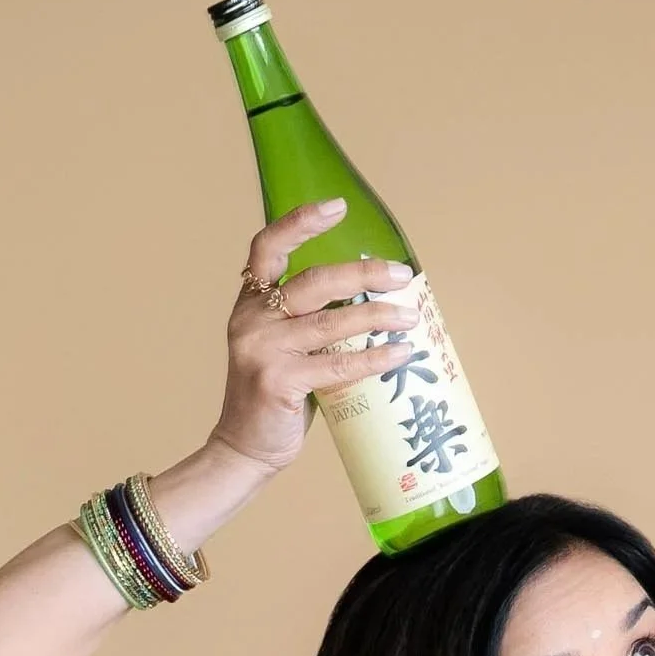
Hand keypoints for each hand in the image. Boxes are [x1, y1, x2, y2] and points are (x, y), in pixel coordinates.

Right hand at [210, 202, 421, 476]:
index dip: (300, 222)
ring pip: (331, 322)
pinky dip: (373, 357)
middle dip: (363, 274)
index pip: (268, 247)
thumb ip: (309, 320)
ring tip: (410, 316)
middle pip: (314, 281)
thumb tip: (371, 301)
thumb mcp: (281, 347)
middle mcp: (253, 320)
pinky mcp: (279, 382)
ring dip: (377, 316)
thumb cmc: (273, 397)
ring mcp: (264, 350)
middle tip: (401, 275)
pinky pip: (337, 364)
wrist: (244, 448)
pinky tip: (400, 353)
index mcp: (251, 303)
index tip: (337, 207)